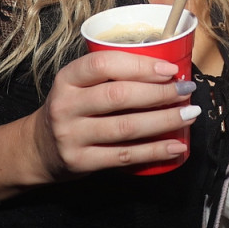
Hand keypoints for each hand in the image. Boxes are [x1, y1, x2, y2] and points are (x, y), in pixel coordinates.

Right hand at [29, 50, 199, 181]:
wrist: (39, 148)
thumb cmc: (73, 109)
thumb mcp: (79, 85)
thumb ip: (112, 77)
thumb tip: (165, 71)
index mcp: (67, 79)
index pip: (103, 65)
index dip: (140, 66)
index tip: (169, 69)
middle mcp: (66, 106)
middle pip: (119, 96)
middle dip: (159, 93)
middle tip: (186, 91)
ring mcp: (72, 136)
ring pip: (126, 127)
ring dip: (164, 121)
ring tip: (188, 114)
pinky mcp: (81, 162)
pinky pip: (125, 156)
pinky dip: (155, 151)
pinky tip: (176, 146)